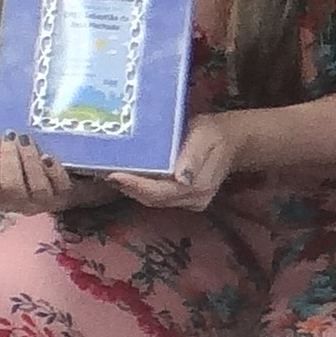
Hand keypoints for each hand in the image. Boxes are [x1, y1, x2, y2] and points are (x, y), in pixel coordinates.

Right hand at [0, 126, 101, 215]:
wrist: (69, 178)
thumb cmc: (30, 165)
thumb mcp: (8, 155)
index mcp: (1, 195)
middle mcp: (22, 204)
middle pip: (11, 187)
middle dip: (9, 159)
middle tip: (10, 136)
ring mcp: (46, 202)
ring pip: (36, 188)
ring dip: (29, 161)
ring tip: (26, 139)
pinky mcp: (67, 196)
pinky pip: (61, 186)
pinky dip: (53, 171)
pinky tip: (47, 156)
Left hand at [109, 113, 238, 210]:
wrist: (232, 140)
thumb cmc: (215, 134)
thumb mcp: (205, 137)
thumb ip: (193, 156)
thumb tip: (180, 177)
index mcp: (198, 186)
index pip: (161, 192)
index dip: (136, 186)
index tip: (114, 176)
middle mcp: (193, 200)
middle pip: (153, 199)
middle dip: (128, 188)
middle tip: (103, 172)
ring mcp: (189, 202)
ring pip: (153, 200)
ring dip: (132, 190)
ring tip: (109, 173)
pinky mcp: (184, 198)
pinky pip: (158, 196)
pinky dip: (141, 188)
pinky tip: (127, 176)